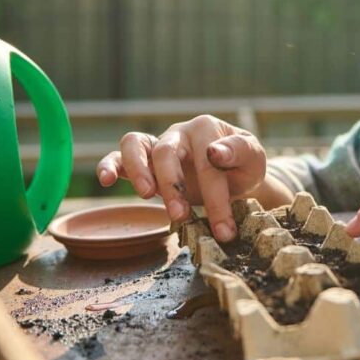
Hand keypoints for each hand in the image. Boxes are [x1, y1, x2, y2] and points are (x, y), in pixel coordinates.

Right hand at [96, 115, 266, 241]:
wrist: (233, 174)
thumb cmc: (242, 166)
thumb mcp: (254, 158)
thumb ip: (240, 151)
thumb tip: (215, 152)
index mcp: (206, 128)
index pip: (207, 161)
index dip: (216, 198)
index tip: (224, 230)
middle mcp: (179, 133)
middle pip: (167, 151)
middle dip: (173, 186)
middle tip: (181, 216)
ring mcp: (158, 145)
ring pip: (135, 145)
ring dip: (139, 171)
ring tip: (147, 196)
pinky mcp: (143, 162)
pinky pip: (118, 156)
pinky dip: (108, 165)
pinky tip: (106, 180)